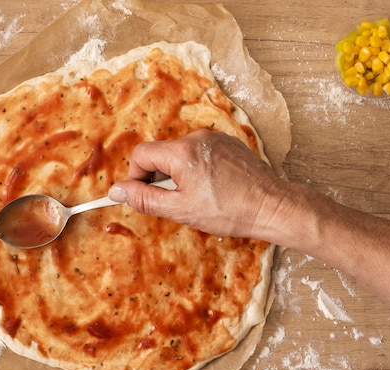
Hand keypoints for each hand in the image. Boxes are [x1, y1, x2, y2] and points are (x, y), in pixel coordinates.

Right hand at [108, 129, 286, 237]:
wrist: (272, 206)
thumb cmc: (229, 211)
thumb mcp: (180, 210)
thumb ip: (144, 199)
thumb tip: (118, 191)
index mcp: (182, 152)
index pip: (141, 155)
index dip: (136, 177)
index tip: (143, 195)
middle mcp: (197, 138)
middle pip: (161, 153)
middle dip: (159, 177)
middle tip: (172, 201)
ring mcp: (215, 138)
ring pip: (180, 154)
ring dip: (178, 174)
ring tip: (195, 197)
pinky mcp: (228, 144)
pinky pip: (199, 153)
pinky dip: (196, 169)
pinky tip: (211, 188)